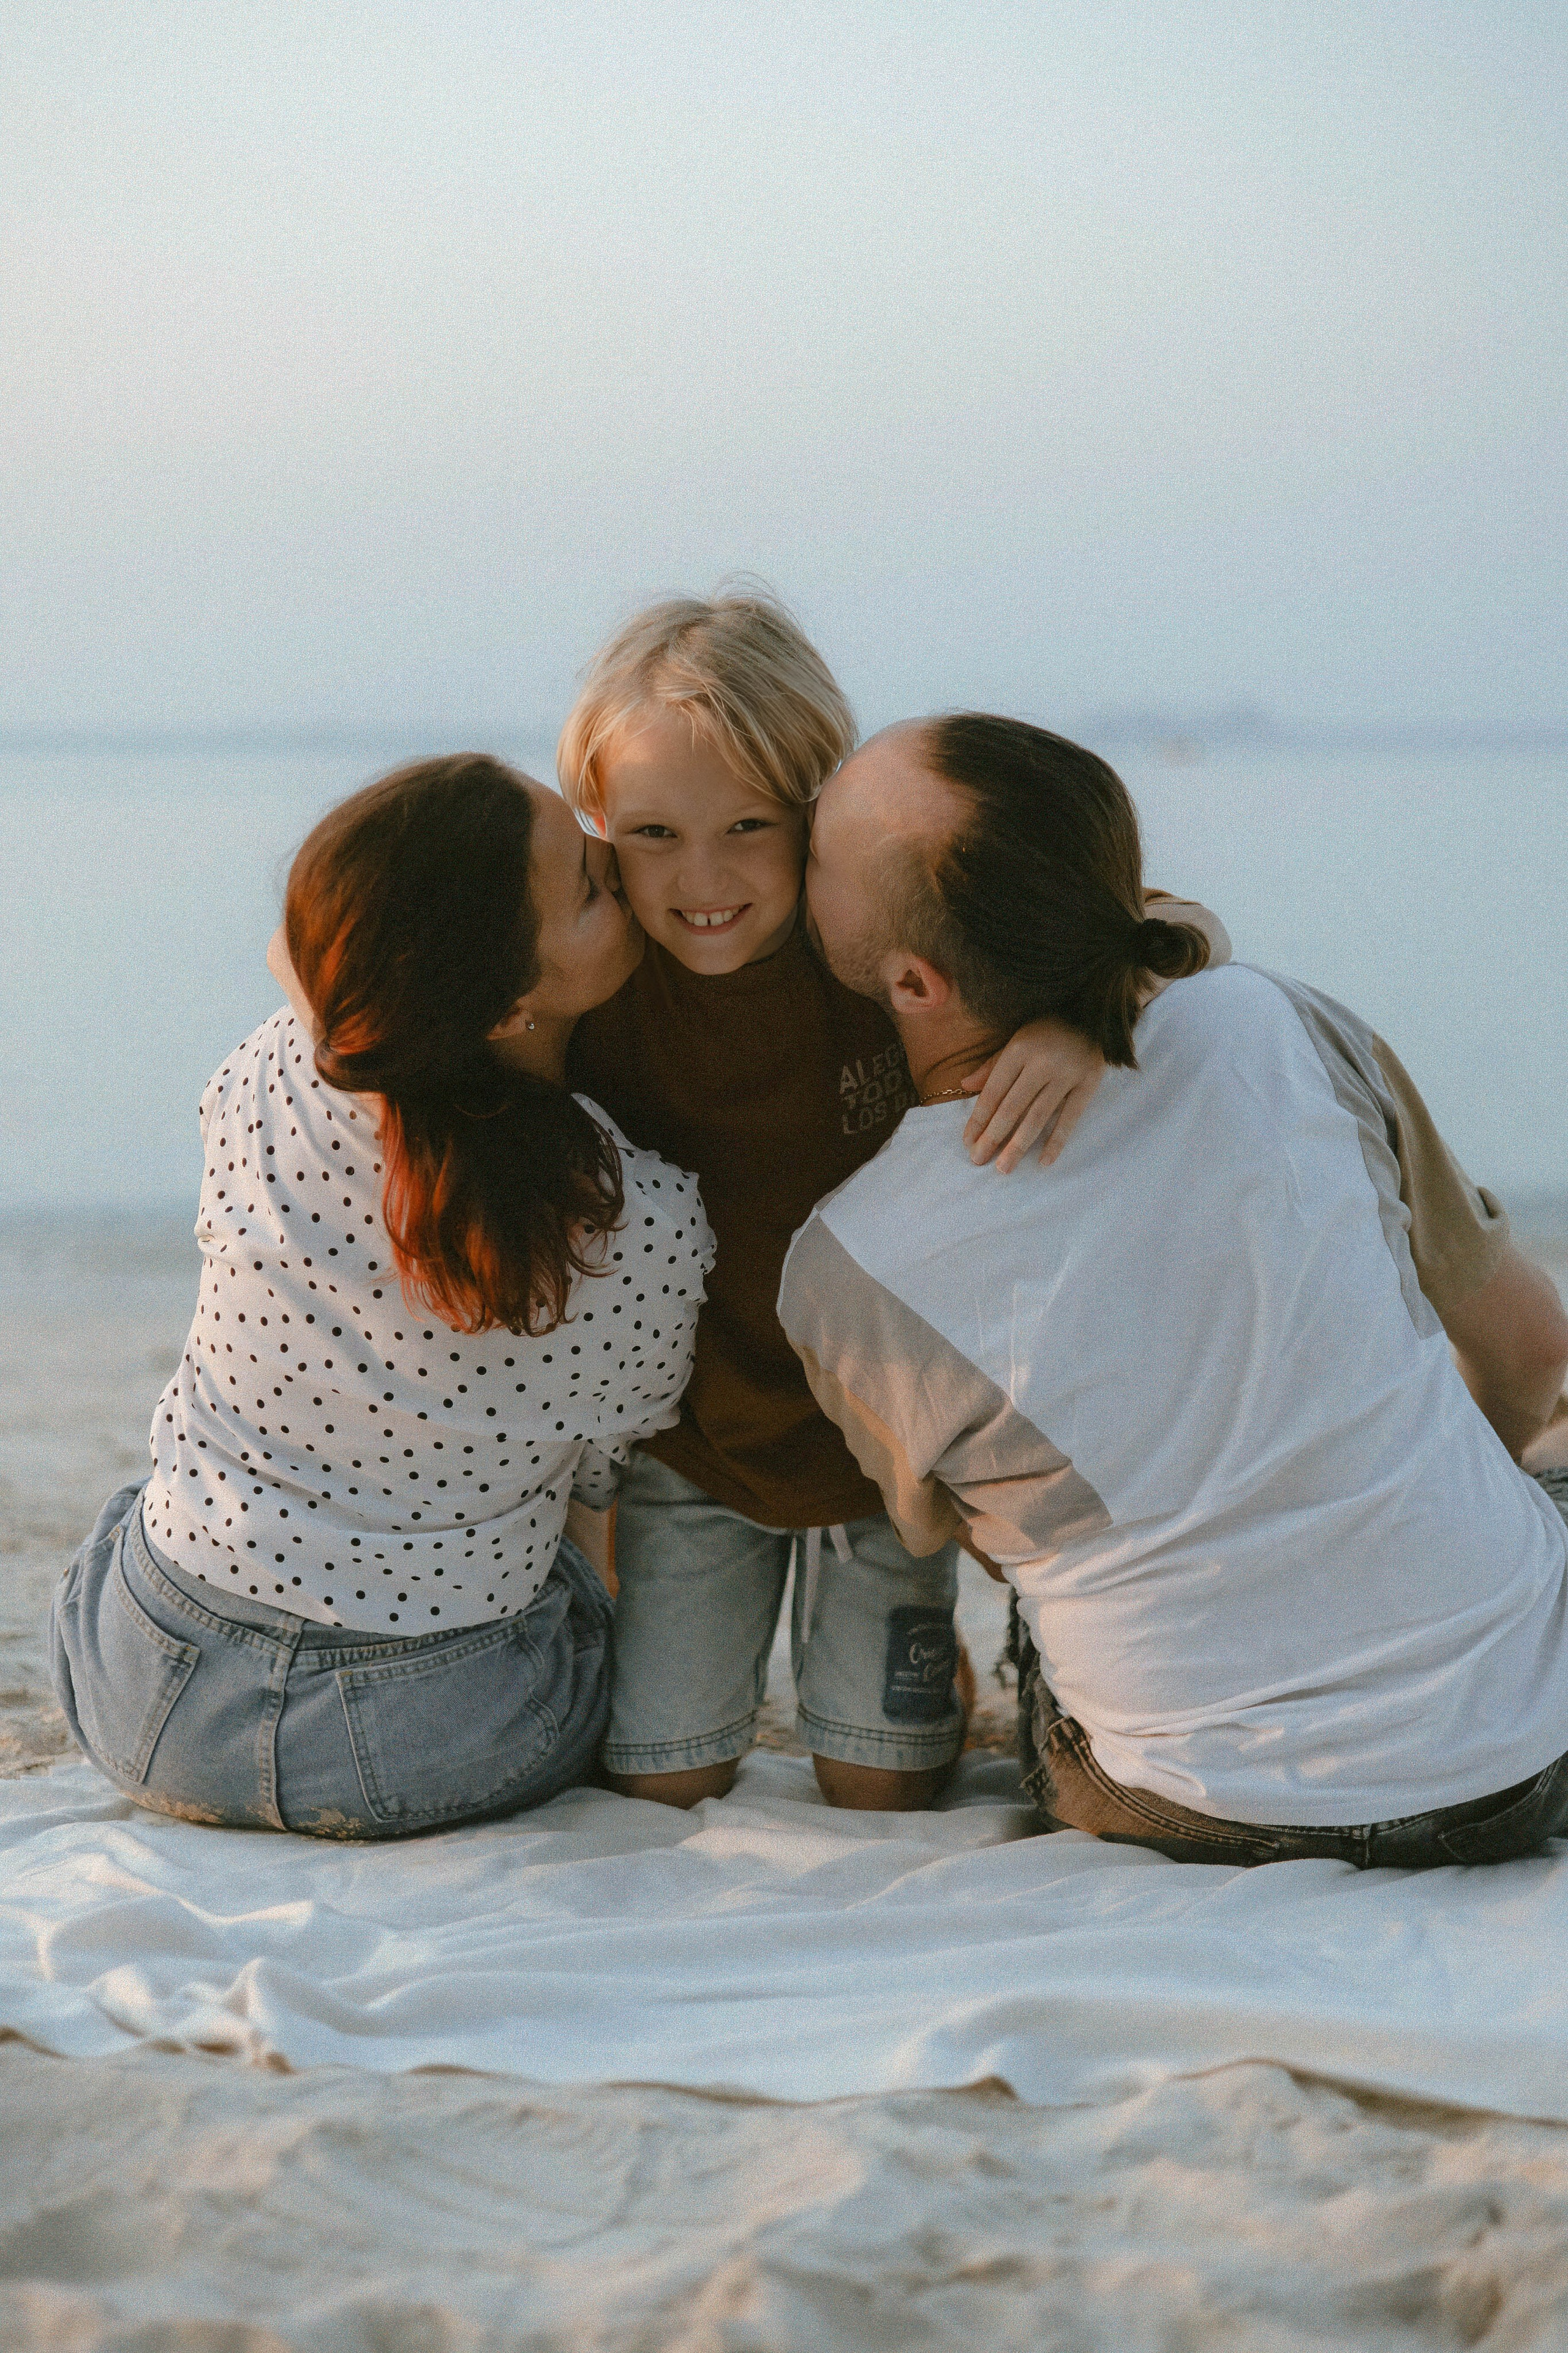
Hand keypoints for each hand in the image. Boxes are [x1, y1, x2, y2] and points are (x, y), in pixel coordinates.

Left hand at [962, 1016, 1104, 1171]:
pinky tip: (1044, 1162)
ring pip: (1037, 1117)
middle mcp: (1041, 1063)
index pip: (993, 1091)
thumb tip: (965, 1086)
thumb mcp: (1017, 1037)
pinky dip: (1056, 1142)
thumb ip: (993, 1065)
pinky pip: (1070, 1119)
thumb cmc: (1050, 1028)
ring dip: (1018, 1146)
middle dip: (992, 1137)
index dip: (979, 1118)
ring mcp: (1066, 1075)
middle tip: (978, 1160)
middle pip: (1012, 1108)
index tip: (968, 1141)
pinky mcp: (1088, 1084)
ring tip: (1003, 1168)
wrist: (1096, 1013)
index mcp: (1019, 1049)